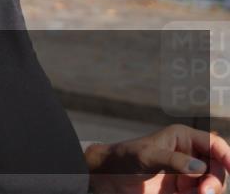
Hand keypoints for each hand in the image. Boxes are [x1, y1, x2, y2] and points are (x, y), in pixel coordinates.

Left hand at [87, 124, 228, 193]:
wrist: (108, 178)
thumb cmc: (124, 159)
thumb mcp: (147, 157)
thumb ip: (174, 161)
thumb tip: (201, 167)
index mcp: (183, 138)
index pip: (215, 144)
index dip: (228, 156)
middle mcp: (190, 155)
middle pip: (218, 169)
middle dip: (215, 181)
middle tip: (203, 192)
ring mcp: (187, 174)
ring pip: (211, 186)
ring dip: (207, 192)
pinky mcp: (183, 191)